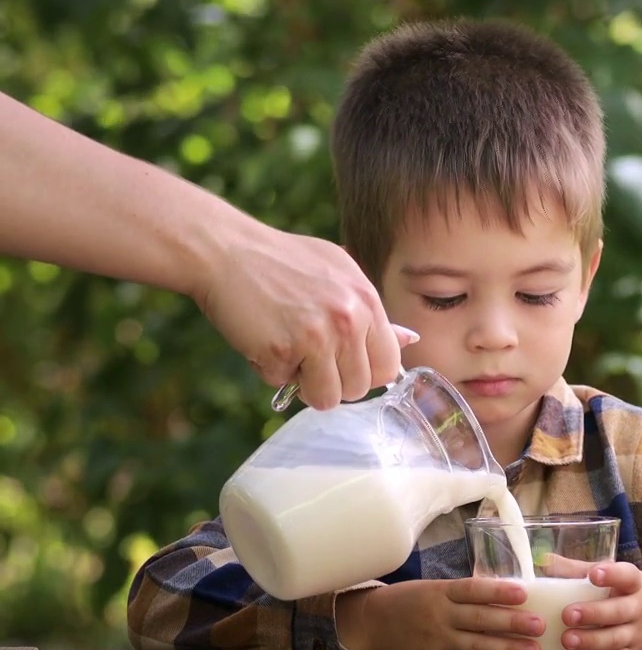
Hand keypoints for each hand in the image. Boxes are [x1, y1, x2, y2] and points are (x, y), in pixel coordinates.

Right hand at [193, 228, 417, 409]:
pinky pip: (283, 386)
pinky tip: (263, 340)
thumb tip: (408, 340)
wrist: (225, 251)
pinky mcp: (281, 351)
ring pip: (326, 399)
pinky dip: (270, 371)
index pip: (389, 365)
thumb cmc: (282, 263)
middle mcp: (348, 320)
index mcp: (366, 301)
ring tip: (290, 353)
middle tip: (311, 359)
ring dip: (305, 385)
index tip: (346, 365)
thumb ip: (371, 312)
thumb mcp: (339, 274)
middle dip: (335, 383)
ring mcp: (316, 337)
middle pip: (359, 388)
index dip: (367, 373)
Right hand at [335, 579, 545, 649]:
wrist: (371, 623)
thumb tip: (505, 592)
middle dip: (512, 623)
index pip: (473, 589)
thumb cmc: (409, 600)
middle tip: (539, 624)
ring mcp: (437, 641)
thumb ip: (463, 593)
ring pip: (477, 646)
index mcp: (440, 591)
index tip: (524, 592)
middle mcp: (439, 616)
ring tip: (533, 649)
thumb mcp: (433, 587)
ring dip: (508, 648)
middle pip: (480, 620)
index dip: (498, 591)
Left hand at [561, 563, 641, 649]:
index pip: (627, 576)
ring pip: (615, 639)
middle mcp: (640, 608)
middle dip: (593, 614)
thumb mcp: (619, 576)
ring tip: (567, 639)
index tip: (595, 573)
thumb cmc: (638, 593)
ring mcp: (640, 633)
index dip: (612, 574)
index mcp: (636, 584)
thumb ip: (581, 570)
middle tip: (568, 614)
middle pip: (618, 611)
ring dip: (591, 640)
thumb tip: (544, 562)